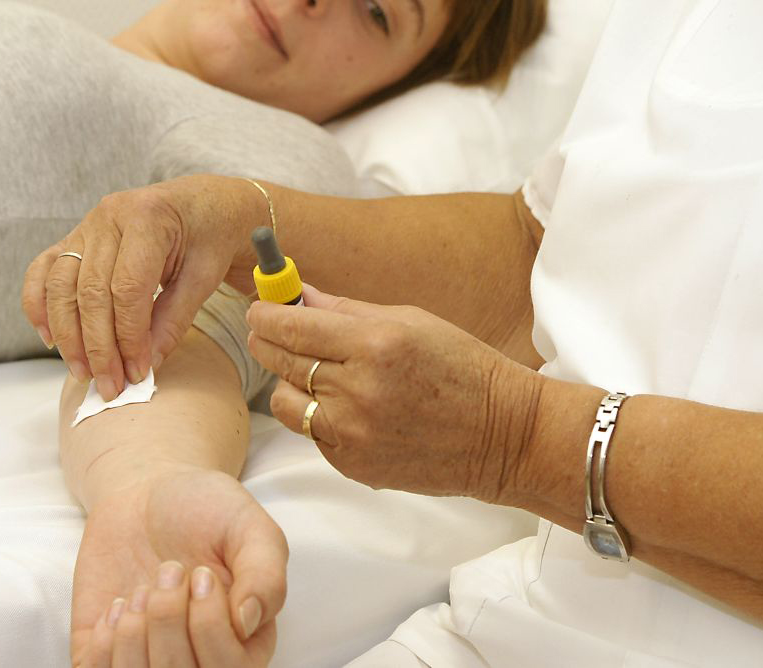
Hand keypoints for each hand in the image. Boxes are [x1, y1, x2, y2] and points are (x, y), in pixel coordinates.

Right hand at [23, 176, 263, 399]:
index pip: (127, 288)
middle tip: (109, 385)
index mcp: (147, 217)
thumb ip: (173, 320)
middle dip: (98, 346)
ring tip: (82, 373)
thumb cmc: (208, 236)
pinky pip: (43, 270)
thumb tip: (145, 365)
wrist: (201, 204)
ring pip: (61, 285)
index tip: (137, 373)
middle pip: (90, 291)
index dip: (129, 336)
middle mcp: (109, 216)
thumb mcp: (204, 276)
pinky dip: (39, 304)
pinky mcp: (74, 237)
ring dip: (68, 335)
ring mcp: (86, 225)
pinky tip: (49, 338)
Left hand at [70, 468, 285, 667]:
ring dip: (134, 632)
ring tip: (142, 591)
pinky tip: (118, 605)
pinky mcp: (108, 655)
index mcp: (245, 643)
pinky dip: (103, 642)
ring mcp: (151, 660)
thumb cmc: (207, 510)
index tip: (201, 573)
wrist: (148, 493)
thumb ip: (264, 572)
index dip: (209, 624)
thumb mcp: (248, 526)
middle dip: (168, 618)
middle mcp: (200, 660)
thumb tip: (247, 622)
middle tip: (169, 570)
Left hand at [245, 285, 539, 502]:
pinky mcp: (353, 466)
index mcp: (374, 345)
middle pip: (280, 361)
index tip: (259, 309)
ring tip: (319, 376)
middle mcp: (358, 391)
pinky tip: (351, 408)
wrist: (503, 436)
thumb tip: (299, 296)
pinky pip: (312, 434)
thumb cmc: (462, 367)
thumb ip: (347, 310)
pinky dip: (319, 417)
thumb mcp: (410, 321)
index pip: (291, 327)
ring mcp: (353, 434)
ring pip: (285, 402)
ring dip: (292, 384)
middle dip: (269, 343)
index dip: (266, 315)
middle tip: (273, 333)